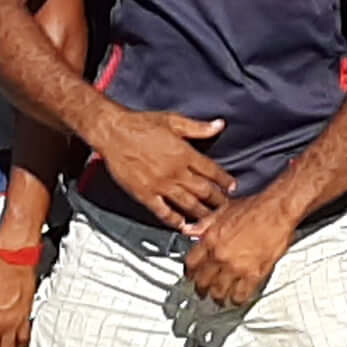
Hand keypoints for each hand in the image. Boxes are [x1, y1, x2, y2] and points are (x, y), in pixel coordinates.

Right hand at [86, 105, 233, 231]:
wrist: (114, 132)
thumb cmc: (141, 124)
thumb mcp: (173, 120)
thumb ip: (198, 127)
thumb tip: (218, 125)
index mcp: (184, 153)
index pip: (212, 171)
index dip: (225, 180)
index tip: (232, 187)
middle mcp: (176, 172)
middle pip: (204, 191)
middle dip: (218, 201)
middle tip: (226, 208)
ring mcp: (161, 185)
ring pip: (187, 204)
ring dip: (202, 214)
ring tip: (211, 221)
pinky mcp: (145, 194)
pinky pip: (163, 212)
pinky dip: (174, 220)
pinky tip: (182, 225)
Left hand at [181, 195, 292, 309]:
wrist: (277, 210)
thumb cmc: (255, 207)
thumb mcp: (223, 210)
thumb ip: (204, 224)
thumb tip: (189, 230)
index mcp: (210, 239)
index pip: (191, 264)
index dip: (190, 273)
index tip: (192, 277)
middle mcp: (220, 255)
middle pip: (203, 282)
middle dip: (202, 290)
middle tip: (203, 292)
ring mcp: (236, 267)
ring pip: (219, 292)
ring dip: (218, 298)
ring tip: (220, 299)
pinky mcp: (254, 274)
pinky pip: (240, 295)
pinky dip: (237, 300)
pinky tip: (236, 299)